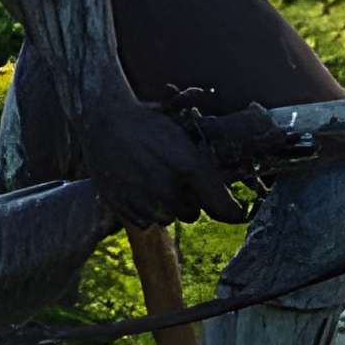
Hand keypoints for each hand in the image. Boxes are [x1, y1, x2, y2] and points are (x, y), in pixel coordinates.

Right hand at [82, 93, 249, 225]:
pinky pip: (144, 222)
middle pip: (191, 214)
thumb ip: (207, 172)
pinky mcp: (124, 208)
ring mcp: (145, 201)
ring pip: (167, 219)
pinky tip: (138, 189)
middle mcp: (168, 189)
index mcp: (190, 166)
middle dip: (188, 200)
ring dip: (165, 207)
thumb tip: (232, 194)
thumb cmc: (147, 124)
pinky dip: (144, 212)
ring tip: (153, 181)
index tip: (239, 214)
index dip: (233, 212)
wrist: (104, 121)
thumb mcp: (182, 136)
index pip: (222, 206)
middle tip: (175, 181)